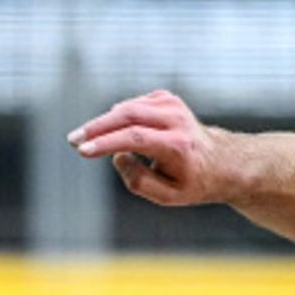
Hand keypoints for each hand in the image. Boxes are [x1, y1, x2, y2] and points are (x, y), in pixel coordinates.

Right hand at [68, 89, 233, 206]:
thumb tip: (117, 155)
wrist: (222, 162)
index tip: (81, 149)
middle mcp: (176, 120)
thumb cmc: (192, 183)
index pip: (135, 138)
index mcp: (178, 145)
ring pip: (127, 108)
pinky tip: (115, 132)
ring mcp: (172, 105)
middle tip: (72, 140)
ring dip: (103, 123)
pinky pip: (132, 106)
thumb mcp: (168, 196)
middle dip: (96, 127)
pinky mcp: (166, 98)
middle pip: (128, 115)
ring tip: (86, 140)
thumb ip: (138, 181)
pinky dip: (119, 118)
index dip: (105, 142)